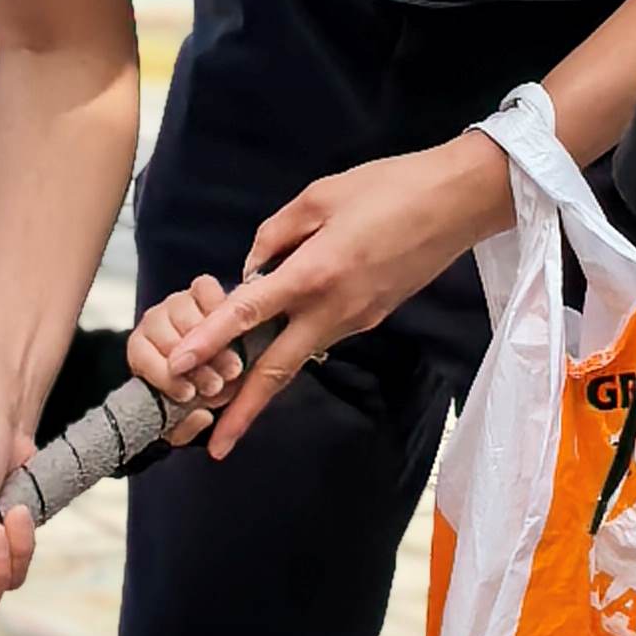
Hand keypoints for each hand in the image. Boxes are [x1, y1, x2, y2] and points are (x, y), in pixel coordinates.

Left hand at [128, 285, 245, 442]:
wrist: (231, 361)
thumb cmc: (204, 387)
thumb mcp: (192, 414)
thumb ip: (187, 424)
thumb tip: (200, 417)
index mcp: (143, 352)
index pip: (140, 356)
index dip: (162, 377)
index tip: (186, 394)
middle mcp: (156, 323)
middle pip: (164, 336)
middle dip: (193, 366)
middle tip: (216, 385)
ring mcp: (177, 302)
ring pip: (183, 313)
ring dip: (210, 342)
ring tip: (230, 367)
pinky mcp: (201, 288)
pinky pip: (203, 288)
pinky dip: (216, 306)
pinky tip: (233, 330)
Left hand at [167, 139, 503, 451]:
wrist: (459, 201)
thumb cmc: (389, 188)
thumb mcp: (319, 196)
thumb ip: (274, 234)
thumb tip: (250, 270)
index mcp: (314, 273)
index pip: (247, 314)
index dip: (208, 340)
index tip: (176, 366)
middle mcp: (334, 308)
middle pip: (277, 370)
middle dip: (243, 412)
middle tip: (214, 447)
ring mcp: (357, 319)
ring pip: (298, 356)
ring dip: (264, 380)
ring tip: (228, 399)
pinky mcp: (373, 317)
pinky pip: (321, 335)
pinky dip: (292, 344)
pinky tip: (272, 342)